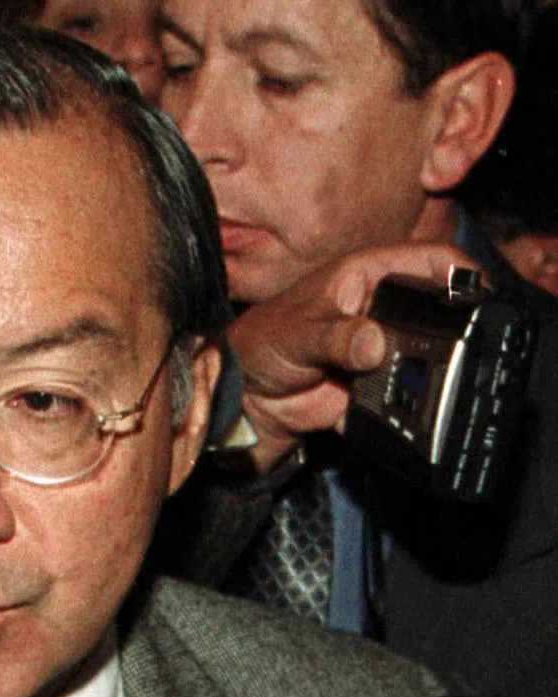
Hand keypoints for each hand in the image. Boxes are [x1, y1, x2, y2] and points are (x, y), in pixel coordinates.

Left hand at [228, 243, 474, 472]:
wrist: (248, 396)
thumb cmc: (261, 345)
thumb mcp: (296, 333)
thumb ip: (334, 337)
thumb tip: (371, 343)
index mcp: (366, 274)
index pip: (429, 258)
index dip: (461, 270)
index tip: (479, 293)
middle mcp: (382, 305)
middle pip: (441, 307)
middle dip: (452, 327)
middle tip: (455, 348)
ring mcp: (386, 343)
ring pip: (432, 351)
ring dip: (431, 369)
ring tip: (418, 381)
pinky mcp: (383, 381)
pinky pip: (411, 389)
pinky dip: (412, 399)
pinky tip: (403, 406)